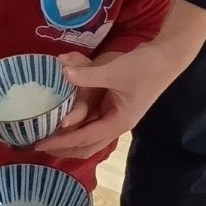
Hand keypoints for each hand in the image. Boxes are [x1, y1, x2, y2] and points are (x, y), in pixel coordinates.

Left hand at [35, 42, 195, 155]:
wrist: (167, 57)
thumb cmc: (144, 67)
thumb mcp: (114, 71)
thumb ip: (87, 75)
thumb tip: (62, 72)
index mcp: (117, 123)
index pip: (83, 139)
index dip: (60, 142)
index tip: (39, 144)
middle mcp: (116, 125)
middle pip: (86, 147)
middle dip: (63, 149)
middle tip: (38, 145)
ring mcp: (116, 118)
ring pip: (89, 138)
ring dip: (69, 140)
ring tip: (47, 137)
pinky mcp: (115, 109)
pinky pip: (92, 124)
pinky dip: (77, 127)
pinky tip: (63, 122)